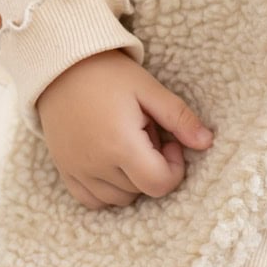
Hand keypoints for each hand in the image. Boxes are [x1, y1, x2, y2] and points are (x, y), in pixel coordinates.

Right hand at [35, 49, 214, 208]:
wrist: (61, 66)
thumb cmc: (109, 75)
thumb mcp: (150, 89)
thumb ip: (179, 118)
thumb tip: (206, 142)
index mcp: (120, 144)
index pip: (159, 184)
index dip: (175, 168)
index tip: (170, 144)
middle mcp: (96, 164)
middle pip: (141, 191)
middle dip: (153, 167)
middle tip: (146, 134)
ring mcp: (77, 170)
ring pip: (119, 199)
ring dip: (132, 180)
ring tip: (127, 143)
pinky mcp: (65, 171)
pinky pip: (92, 200)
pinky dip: (108, 190)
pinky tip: (112, 162)